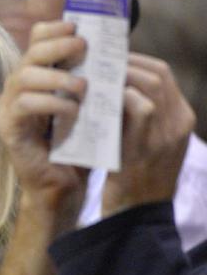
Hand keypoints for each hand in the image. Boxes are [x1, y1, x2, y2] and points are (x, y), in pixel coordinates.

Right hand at [0, 20, 89, 220]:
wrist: (62, 185)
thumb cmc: (77, 145)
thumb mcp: (85, 105)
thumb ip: (87, 78)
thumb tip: (108, 50)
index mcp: (35, 78)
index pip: (35, 41)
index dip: (54, 29)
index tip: (79, 27)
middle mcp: (16, 89)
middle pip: (29, 53)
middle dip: (58, 46)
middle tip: (83, 48)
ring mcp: (8, 108)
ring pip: (24, 76)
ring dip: (58, 77)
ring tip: (84, 88)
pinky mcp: (7, 128)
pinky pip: (25, 104)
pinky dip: (52, 103)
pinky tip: (72, 111)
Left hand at [101, 54, 194, 216]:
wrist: (136, 215)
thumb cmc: (132, 177)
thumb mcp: (144, 140)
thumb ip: (136, 114)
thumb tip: (112, 85)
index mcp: (181, 117)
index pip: (163, 74)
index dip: (135, 62)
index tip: (108, 60)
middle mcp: (179, 122)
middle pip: (158, 73)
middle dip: (125, 63)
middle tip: (95, 62)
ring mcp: (167, 133)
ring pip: (151, 84)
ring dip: (119, 76)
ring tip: (92, 76)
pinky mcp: (148, 145)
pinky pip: (140, 107)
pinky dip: (119, 97)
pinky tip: (96, 97)